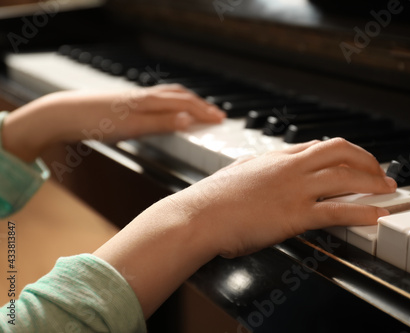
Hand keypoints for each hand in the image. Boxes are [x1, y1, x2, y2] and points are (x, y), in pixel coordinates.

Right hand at [2, 84, 224, 161]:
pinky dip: (169, 117)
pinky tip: (182, 121)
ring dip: (193, 107)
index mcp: (144, 101)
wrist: (65, 114)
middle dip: (202, 106)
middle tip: (221, 117)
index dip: (199, 104)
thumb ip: (149, 122)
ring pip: (169, 102)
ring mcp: (134, 107)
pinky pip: (152, 115)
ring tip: (210, 117)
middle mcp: (142, 100)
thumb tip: (175, 126)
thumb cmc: (97, 118)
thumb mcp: (128, 122)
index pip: (178, 97)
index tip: (216, 113)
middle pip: (178, 98)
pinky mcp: (124, 117)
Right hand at [173, 138, 395, 257]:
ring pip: (345, 177)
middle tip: (381, 172)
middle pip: (340, 151)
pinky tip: (375, 216)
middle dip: (367, 160)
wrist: (198, 216)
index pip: (319, 146)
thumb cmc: (213, 198)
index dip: (345, 153)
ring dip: (373, 183)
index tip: (358, 161)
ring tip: (388, 190)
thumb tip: (269, 167)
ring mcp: (294, 189)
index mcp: (276, 157)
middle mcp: (289, 167)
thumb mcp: (240, 172)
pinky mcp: (294, 214)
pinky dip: (361, 212)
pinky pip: (336, 210)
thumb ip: (260, 167)